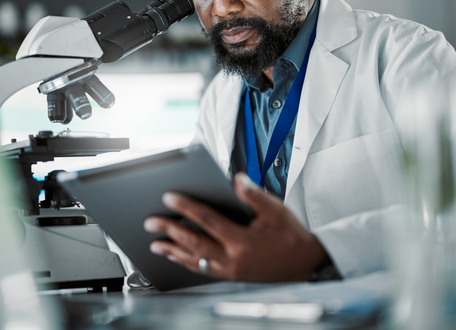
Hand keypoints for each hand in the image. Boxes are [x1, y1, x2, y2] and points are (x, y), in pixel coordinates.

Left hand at [143, 172, 326, 281]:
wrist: (305, 264)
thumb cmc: (290, 235)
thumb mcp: (275, 210)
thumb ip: (254, 195)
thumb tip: (236, 180)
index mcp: (242, 240)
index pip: (208, 220)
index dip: (186, 207)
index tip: (169, 197)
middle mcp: (232, 258)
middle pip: (194, 242)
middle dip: (170, 230)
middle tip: (151, 222)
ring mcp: (230, 270)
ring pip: (195, 259)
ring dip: (173, 251)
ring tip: (155, 243)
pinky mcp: (231, 275)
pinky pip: (203, 269)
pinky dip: (187, 262)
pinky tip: (177, 257)